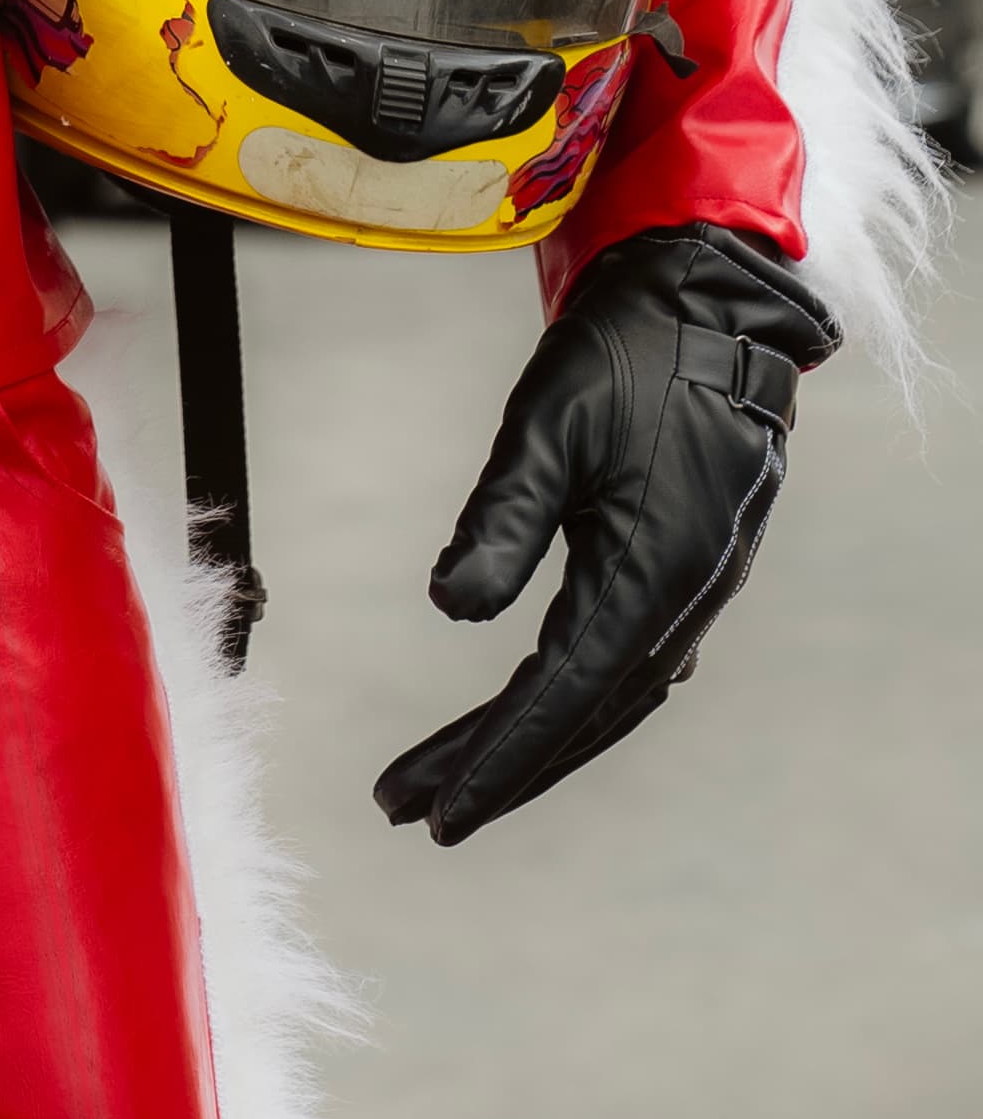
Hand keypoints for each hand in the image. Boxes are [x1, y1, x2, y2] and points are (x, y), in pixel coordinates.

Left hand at [375, 222, 836, 845]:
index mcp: (652, 576)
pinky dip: (574, 703)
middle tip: (408, 807)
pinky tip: (531, 714)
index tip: (435, 811)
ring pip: (606, 699)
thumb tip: (451, 609)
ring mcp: (693, 593)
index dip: (496, 757)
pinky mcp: (685, 573)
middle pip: (582, 716)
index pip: (561, 694)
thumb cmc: (626, 354)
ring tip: (446, 775)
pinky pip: (624, 665)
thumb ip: (504, 520)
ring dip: (531, 742)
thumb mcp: (549, 425)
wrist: (711, 307)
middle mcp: (682, 603)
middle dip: (496, 767)